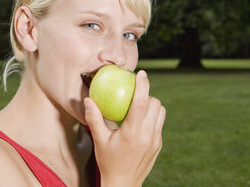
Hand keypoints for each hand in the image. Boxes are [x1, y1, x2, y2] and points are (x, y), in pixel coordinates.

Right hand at [84, 70, 165, 186]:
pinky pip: (159, 122)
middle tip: (134, 92)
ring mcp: (156, 140)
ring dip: (152, 104)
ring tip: (137, 105)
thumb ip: (94, 119)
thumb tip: (88, 99)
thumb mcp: (99, 140)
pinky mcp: (158, 144)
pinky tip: (139, 119)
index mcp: (132, 133)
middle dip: (147, 94)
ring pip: (161, 112)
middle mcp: (148, 135)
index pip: (141, 104)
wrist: (124, 183)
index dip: (143, 86)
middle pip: (155, 105)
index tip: (141, 73)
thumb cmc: (108, 161)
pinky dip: (152, 115)